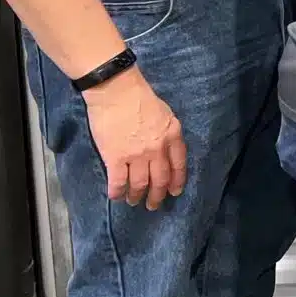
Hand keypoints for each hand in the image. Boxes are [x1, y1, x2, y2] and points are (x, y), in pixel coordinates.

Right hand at [83, 68, 187, 209]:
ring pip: (140, 184)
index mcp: (173, 136)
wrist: (117, 91)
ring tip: (134, 201)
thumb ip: (168, 133)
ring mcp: (137, 155)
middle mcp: (158, 149)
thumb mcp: (165, 114)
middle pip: (161, 179)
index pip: (179, 165)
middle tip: (153, 205)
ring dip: (137, 196)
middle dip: (158, 195)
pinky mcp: (116, 158)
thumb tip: (166, 150)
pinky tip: (116, 196)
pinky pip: (119, 182)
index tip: (174, 192)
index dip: (177, 181)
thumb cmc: (140, 98)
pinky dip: (117, 192)